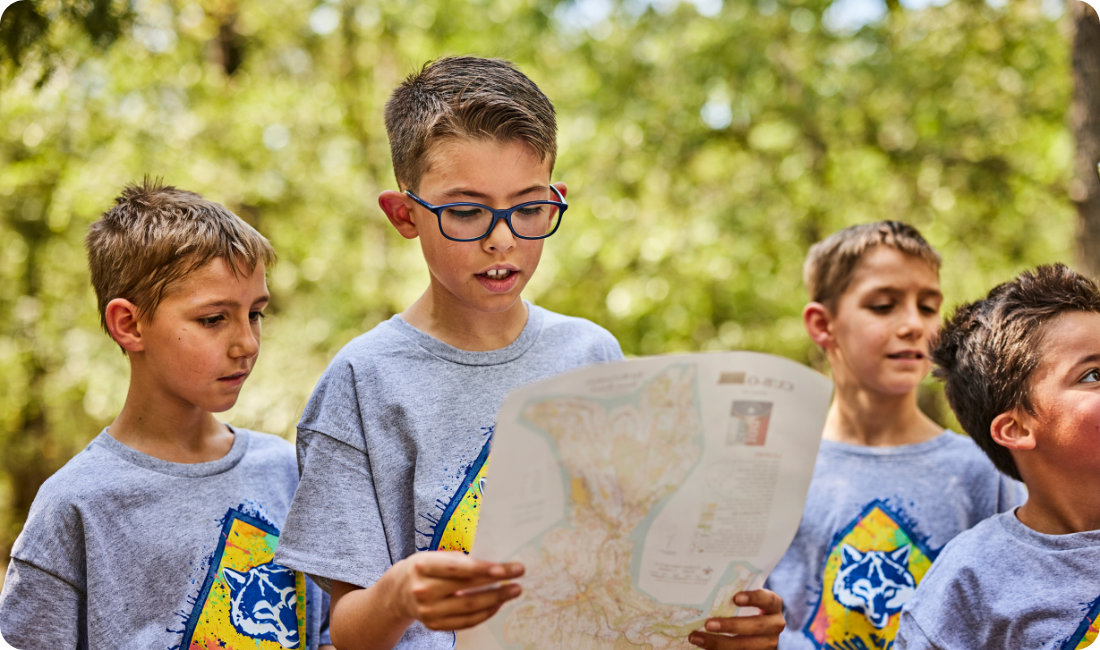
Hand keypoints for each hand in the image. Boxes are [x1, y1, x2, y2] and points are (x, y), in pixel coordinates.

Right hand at [391, 551, 524, 631]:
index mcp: (423, 566)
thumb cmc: (423, 568)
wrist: (397, 592)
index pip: (457, 569)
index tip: (503, 569)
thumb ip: (460, 560)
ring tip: (514, 590)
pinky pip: (466, 621)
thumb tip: (494, 566)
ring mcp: (429, 611)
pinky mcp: (435, 625)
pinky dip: (485, 613)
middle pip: (467, 589)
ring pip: (470, 608)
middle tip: (518, 575)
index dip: (481, 569)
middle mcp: (423, 591)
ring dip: (497, 599)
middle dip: (497, 583)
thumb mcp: (434, 556)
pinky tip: (497, 604)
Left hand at [688, 589, 784, 649]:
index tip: (735, 598)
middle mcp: (775, 624)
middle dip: (731, 626)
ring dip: (719, 643)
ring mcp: (769, 642)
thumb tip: (705, 589)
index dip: (753, 598)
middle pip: (756, 626)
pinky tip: (702, 645)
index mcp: (773, 604)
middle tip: (708, 624)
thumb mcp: (744, 598)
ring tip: (697, 638)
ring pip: (745, 646)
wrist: (754, 627)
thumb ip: (733, 595)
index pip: (768, 599)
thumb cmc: (744, 605)